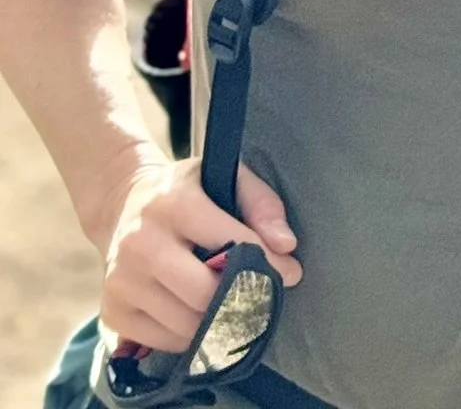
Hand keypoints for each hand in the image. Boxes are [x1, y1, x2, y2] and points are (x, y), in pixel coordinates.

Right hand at [99, 156, 302, 353]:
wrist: (122, 203)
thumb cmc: (185, 191)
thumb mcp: (225, 176)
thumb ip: (262, 204)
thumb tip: (286, 245)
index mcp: (175, 204)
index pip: (231, 244)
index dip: (268, 264)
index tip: (291, 273)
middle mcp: (142, 242)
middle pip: (204, 294)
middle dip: (241, 300)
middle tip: (261, 298)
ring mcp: (121, 280)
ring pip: (185, 324)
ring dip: (218, 322)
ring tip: (232, 306)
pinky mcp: (112, 310)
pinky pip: (162, 341)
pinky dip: (189, 336)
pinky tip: (198, 314)